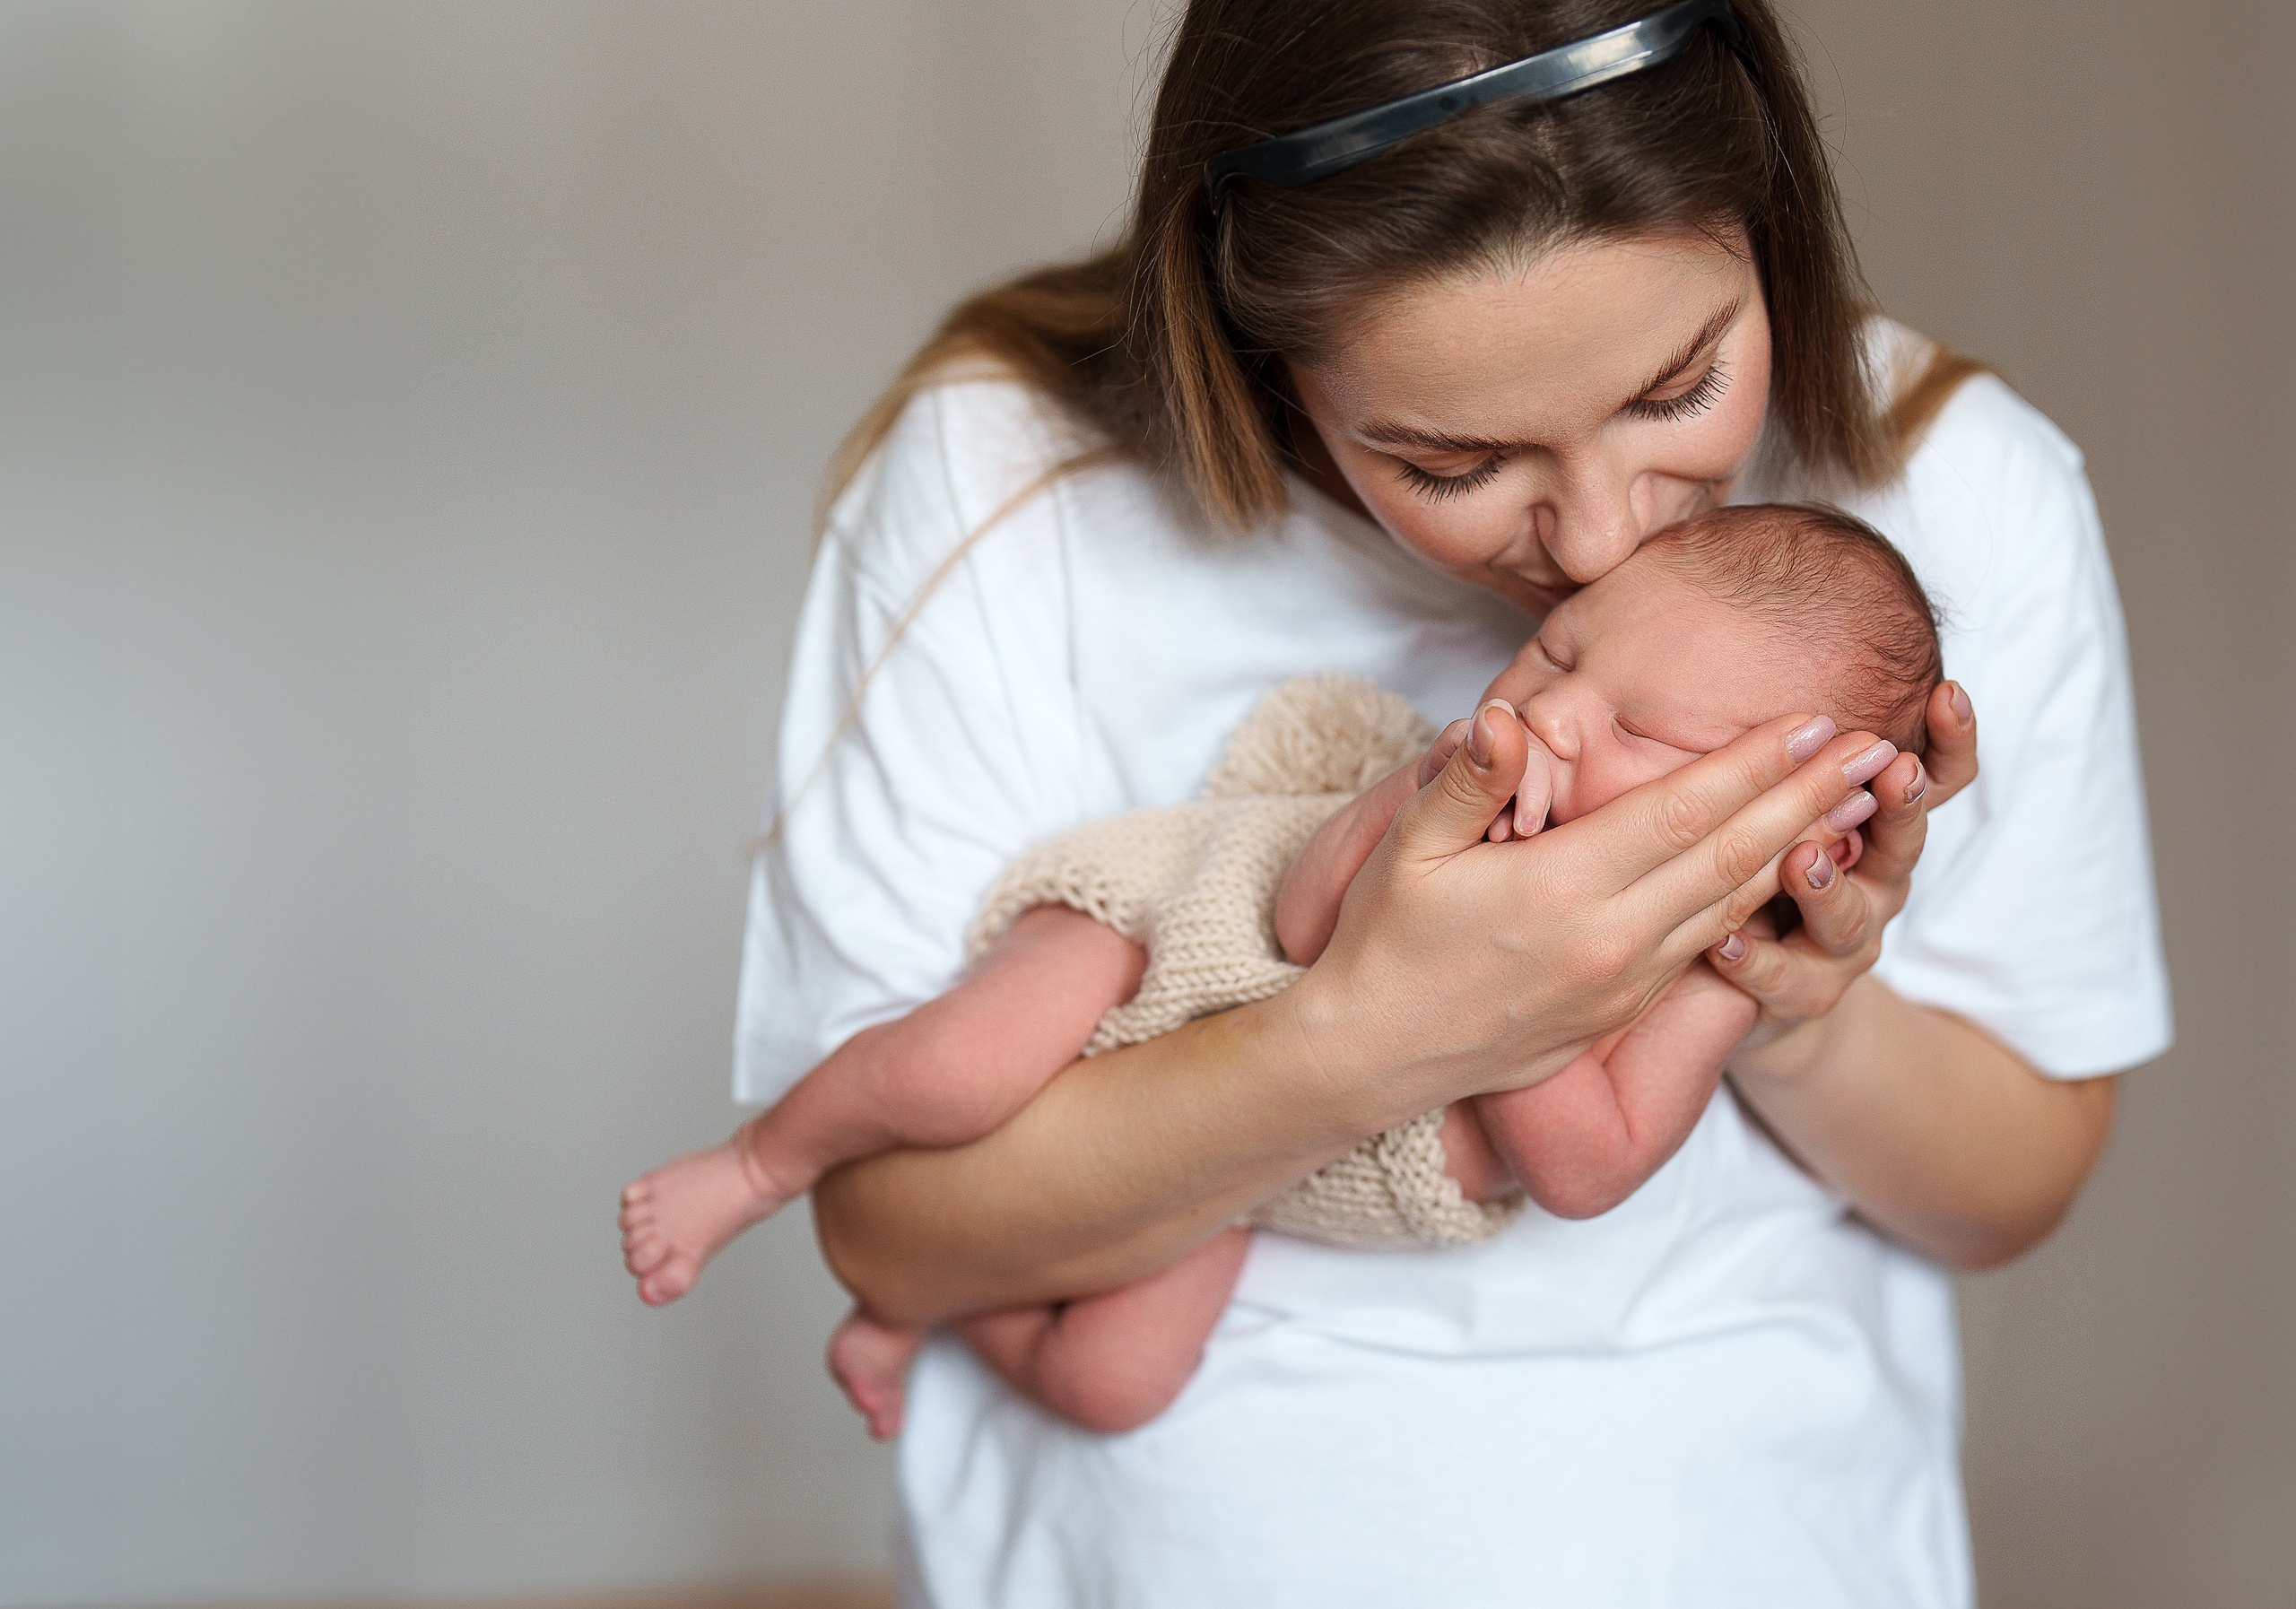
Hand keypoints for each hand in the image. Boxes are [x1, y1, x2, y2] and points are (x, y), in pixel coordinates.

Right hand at [1284, 697, 1899, 1120]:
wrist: (1372, 1055)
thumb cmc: (1385, 940)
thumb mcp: (1405, 851)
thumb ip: (1469, 781)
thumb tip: (1507, 718)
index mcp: (1562, 893)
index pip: (1683, 814)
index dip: (1755, 765)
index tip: (1815, 719)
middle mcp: (1610, 942)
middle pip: (1734, 859)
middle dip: (1812, 798)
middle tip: (1878, 749)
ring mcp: (1623, 982)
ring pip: (1735, 906)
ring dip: (1804, 850)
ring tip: (1859, 802)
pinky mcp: (1622, 1007)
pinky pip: (1710, 946)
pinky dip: (1761, 900)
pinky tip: (1790, 867)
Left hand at [1710, 681, 1978, 1054]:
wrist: (1759, 985)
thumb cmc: (1760, 860)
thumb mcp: (1773, 795)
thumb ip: (1771, 740)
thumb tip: (1745, 628)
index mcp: (1875, 820)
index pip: (1935, 776)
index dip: (1951, 740)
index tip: (1947, 692)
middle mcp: (1875, 878)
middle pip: (1903, 840)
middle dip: (1900, 804)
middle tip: (1892, 769)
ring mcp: (1848, 941)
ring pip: (1853, 916)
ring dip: (1827, 885)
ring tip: (1799, 859)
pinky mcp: (1806, 994)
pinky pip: (1787, 978)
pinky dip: (1759, 960)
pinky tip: (1726, 941)